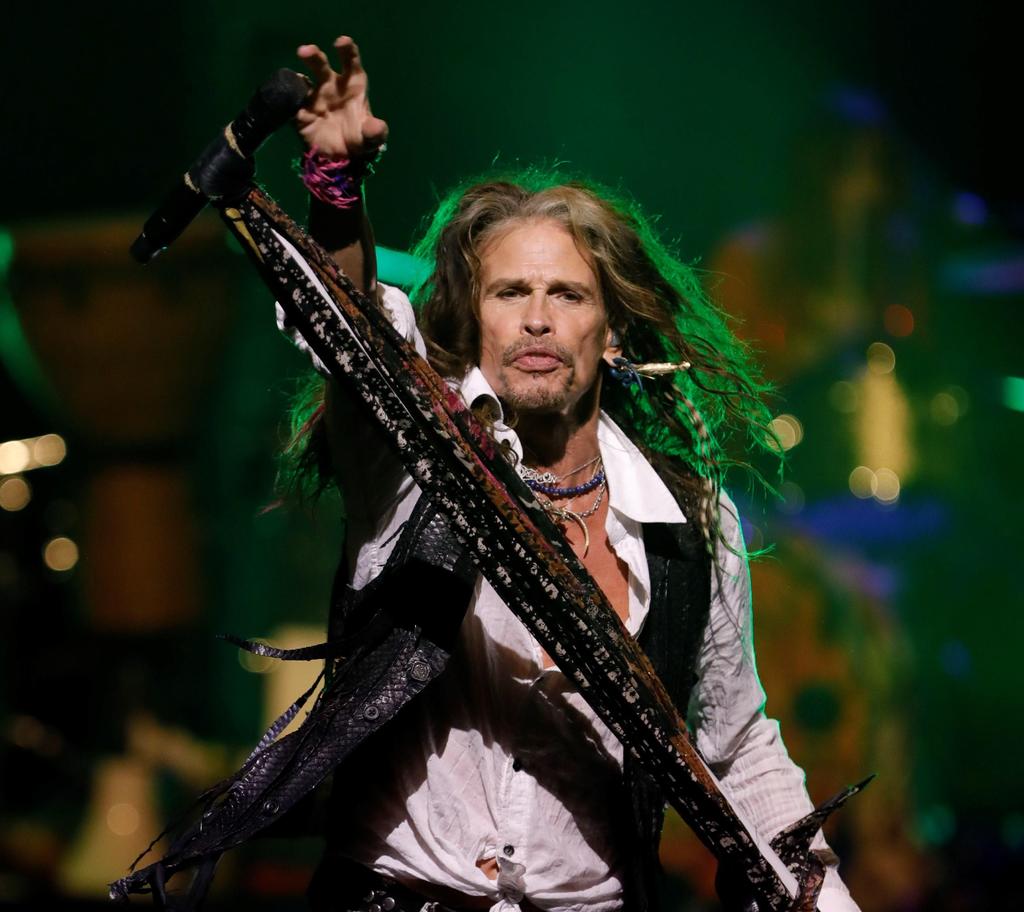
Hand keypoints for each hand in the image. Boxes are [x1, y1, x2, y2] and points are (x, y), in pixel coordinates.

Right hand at [294, 36, 388, 159]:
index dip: (347, 51)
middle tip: (306, 52)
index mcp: (352, 85)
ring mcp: (314, 97)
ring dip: (298, 76)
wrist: (341, 160)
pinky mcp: (300, 112)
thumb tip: (377, 128)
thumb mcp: (372, 139)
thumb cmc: (359, 141)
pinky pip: (292, 102)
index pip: (351, 63)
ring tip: (296, 78)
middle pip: (321, 66)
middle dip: (314, 56)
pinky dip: (289, 97)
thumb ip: (376, 132)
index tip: (342, 42)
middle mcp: (331, 86)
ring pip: (303, 80)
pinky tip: (289, 97)